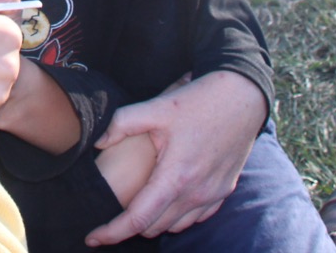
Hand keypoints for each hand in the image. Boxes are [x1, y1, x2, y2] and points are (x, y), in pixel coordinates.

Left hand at [84, 71, 265, 244]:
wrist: (243, 97)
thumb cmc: (198, 100)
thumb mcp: (156, 106)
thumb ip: (121, 124)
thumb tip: (97, 142)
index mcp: (176, 176)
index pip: (138, 218)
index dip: (112, 232)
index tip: (92, 238)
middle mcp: (196, 193)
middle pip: (154, 227)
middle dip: (130, 224)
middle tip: (112, 210)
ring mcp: (213, 194)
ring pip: (175, 225)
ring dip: (154, 220)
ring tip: (138, 202)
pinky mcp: (224, 191)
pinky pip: (195, 217)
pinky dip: (176, 214)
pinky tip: (166, 197)